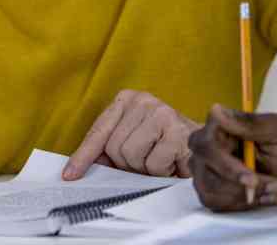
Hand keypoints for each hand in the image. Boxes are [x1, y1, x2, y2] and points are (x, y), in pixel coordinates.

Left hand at [64, 89, 198, 178]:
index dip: (83, 157)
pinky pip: (153, 164)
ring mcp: (161, 112)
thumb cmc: (163, 145)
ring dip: (145, 168)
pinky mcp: (177, 130)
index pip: (98, 132)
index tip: (70, 176)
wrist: (206, 145)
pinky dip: (162, 171)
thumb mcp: (131, 142)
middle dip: (128, 164)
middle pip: (114, 148)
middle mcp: (142, 100)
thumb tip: (77, 170)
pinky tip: (173, 161)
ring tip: (160, 159)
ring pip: (131, 156)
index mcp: (126, 100)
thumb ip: (107, 150)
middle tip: (146, 161)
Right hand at [189, 104, 276, 210]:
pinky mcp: (211, 189)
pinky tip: (258, 195)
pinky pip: (213, 201)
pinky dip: (240, 203)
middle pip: (202, 167)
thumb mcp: (276, 130)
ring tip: (271, 187)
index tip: (251, 178)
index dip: (225, 164)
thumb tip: (216, 110)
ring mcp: (206, 169)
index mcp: (219, 126)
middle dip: (236, 182)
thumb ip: (248, 122)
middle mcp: (207, 147)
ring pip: (208, 187)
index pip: (206, 143)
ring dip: (244, 193)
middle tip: (271, 185)